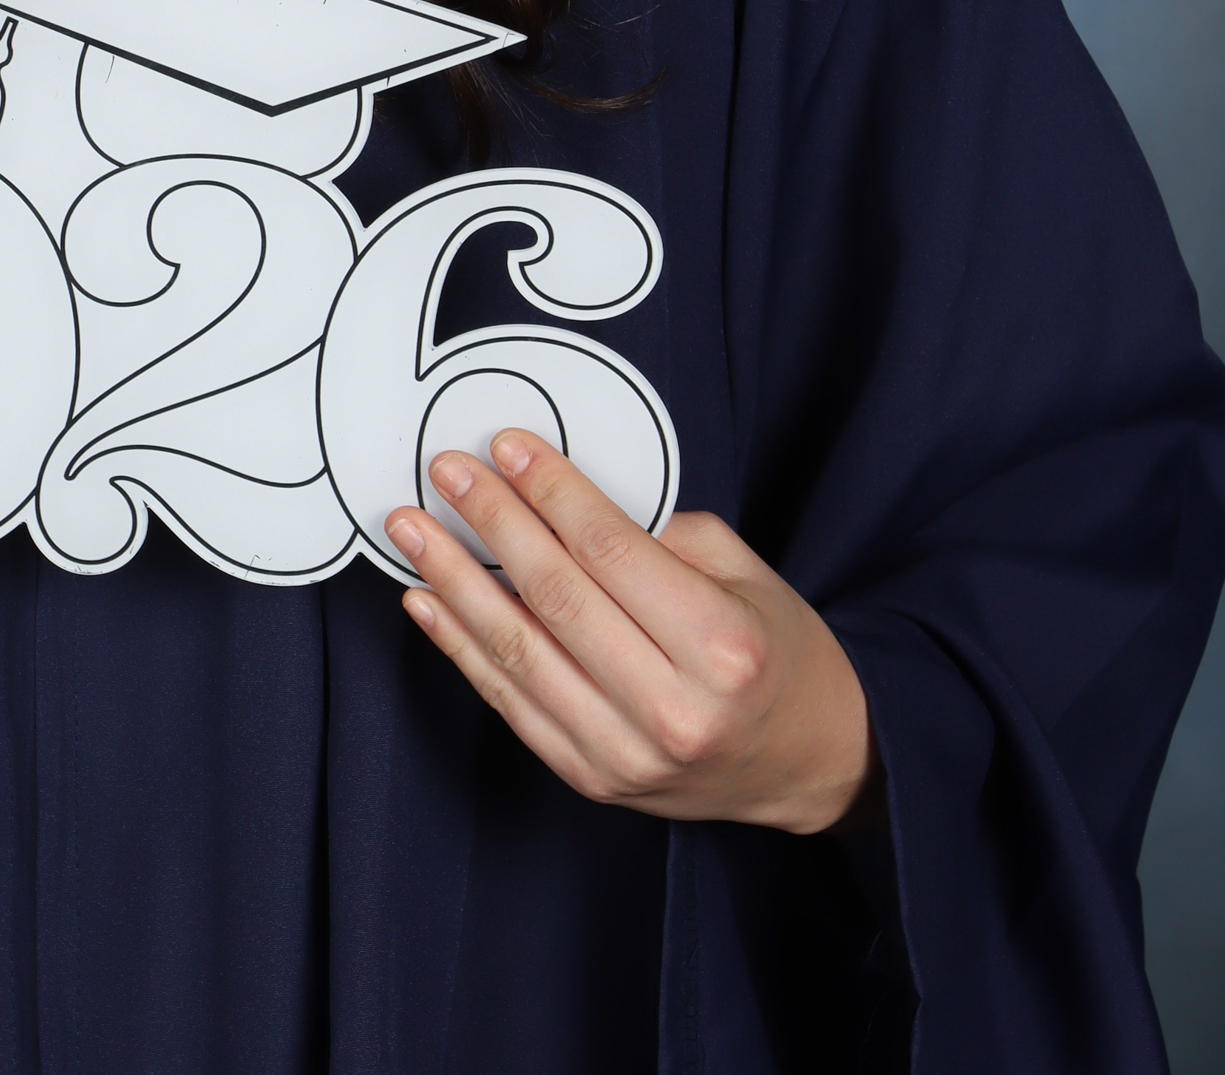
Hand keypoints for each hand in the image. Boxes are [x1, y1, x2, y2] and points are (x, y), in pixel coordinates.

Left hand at [386, 431, 876, 834]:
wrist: (810, 763)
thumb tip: (563, 492)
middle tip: (448, 471)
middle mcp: (674, 710)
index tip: (507, 446)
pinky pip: (510, 704)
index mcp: (722, 648)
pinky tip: (429, 601)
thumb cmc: (777, 654)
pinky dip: (462, 648)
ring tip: (413, 530)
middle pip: (556, 597)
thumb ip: (662, 534)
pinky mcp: (593, 778)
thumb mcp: (747, 574)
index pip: (611, 553)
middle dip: (492, 522)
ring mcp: (627, 755)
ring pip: (519, 653)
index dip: (550, 492)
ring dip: (454, 582)